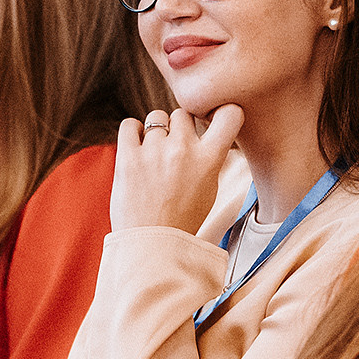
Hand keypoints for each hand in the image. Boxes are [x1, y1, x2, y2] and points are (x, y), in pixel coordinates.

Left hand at [110, 105, 244, 233]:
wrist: (153, 245)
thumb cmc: (183, 219)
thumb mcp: (210, 188)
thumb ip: (209, 157)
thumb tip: (205, 132)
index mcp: (210, 158)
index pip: (230, 113)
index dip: (220, 112)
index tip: (211, 121)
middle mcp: (184, 149)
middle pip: (183, 114)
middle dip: (179, 128)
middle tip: (173, 151)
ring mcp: (154, 151)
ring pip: (156, 118)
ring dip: (155, 131)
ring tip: (153, 155)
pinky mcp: (128, 157)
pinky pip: (129, 125)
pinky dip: (132, 132)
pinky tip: (136, 148)